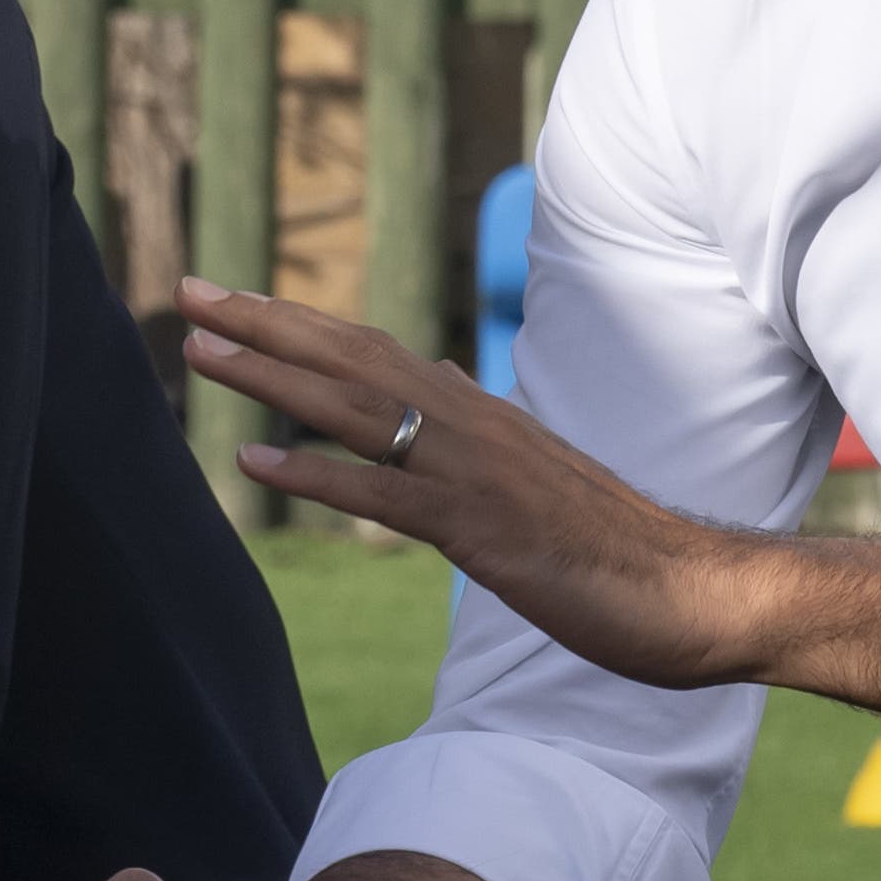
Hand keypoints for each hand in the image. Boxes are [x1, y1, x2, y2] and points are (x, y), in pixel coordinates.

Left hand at [175, 277, 759, 688]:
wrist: (691, 590)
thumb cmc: (615, 544)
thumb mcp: (533, 474)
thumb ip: (480, 435)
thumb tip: (439, 394)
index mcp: (478, 412)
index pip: (372, 351)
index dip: (300, 323)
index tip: (234, 301)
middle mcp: (469, 423)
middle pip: (350, 357)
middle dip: (265, 323)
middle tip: (189, 291)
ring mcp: (473, 471)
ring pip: (354, 408)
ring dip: (271, 375)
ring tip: (199, 350)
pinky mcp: (480, 528)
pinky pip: (383, 493)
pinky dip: (315, 473)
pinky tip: (254, 461)